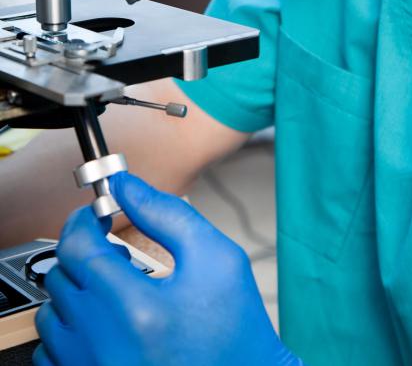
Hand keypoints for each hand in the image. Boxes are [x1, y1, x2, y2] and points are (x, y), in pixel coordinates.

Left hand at [33, 172, 303, 365]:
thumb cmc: (237, 330)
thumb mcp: (217, 256)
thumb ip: (166, 213)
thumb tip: (124, 186)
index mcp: (137, 310)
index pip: (78, 249)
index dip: (83, 221)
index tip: (96, 215)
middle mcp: (105, 348)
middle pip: (60, 277)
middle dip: (85, 253)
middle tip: (116, 253)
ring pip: (51, 316)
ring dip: (76, 292)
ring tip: (114, 290)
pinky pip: (52, 354)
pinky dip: (71, 332)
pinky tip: (104, 324)